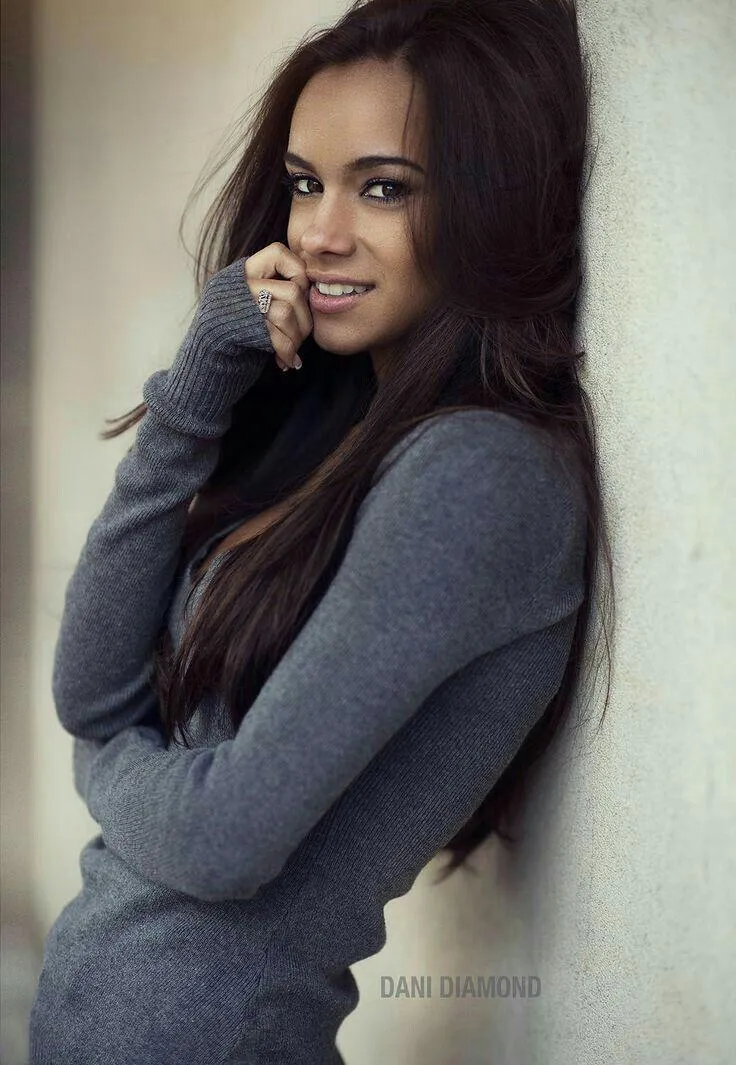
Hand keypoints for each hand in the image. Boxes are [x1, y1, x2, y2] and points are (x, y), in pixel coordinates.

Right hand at [243, 243, 312, 371]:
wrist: (208, 361)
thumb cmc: (240, 334)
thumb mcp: (254, 302)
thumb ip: (276, 289)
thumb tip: (313, 290)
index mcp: (242, 272)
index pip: (278, 253)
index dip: (298, 274)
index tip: (299, 297)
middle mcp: (238, 284)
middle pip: (291, 291)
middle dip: (304, 319)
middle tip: (300, 336)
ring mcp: (237, 306)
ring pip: (285, 312)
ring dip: (296, 338)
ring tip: (292, 350)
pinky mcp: (237, 329)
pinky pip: (275, 336)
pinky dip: (287, 351)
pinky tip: (289, 361)